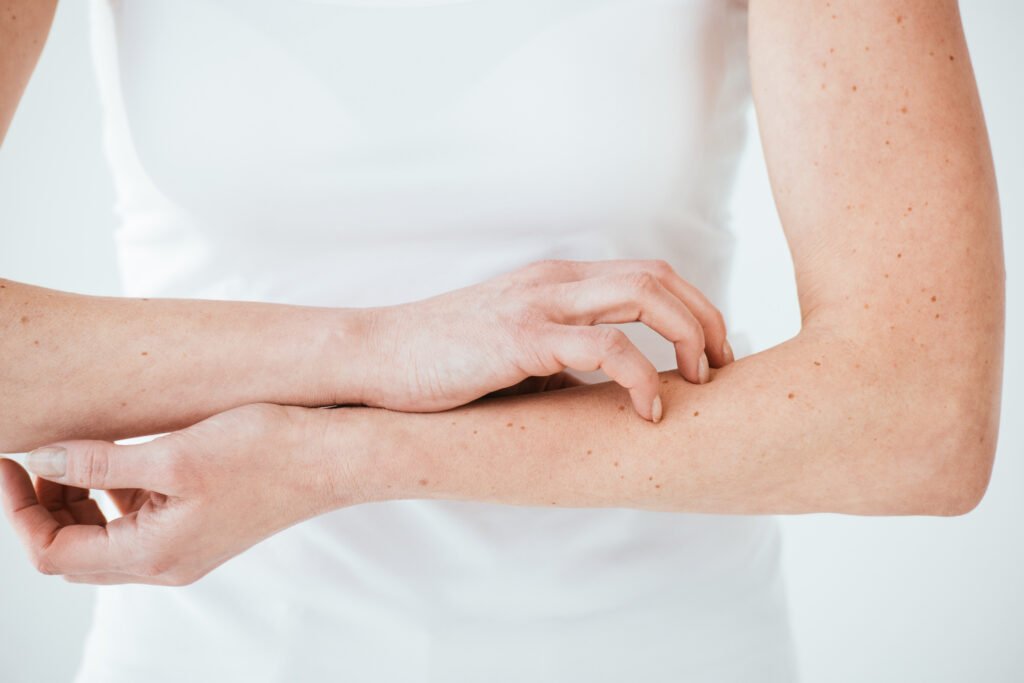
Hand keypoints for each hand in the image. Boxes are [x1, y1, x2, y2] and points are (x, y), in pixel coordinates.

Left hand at [0, 403, 355, 585]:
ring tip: (81, 454)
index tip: (10, 461)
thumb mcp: (173, 453)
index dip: (19, 510)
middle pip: (76, 552)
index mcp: (154, 553)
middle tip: (42, 455)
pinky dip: (118, 496)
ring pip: (106, 539)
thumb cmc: (267, 454)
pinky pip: (140, 523)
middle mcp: (167, 562)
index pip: (54, 553)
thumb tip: (41, 458)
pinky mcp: (204, 528)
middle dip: (46, 506)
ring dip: (80, 501)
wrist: (336, 457)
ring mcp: (187, 548)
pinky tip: (127, 460)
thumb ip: (99, 461)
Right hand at [362, 259, 732, 420]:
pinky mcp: (521, 338)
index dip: (692, 309)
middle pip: (659, 277)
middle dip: (705, 320)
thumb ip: (561, 362)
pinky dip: (641, 374)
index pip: (647, 275)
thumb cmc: (442, 362)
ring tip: (699, 383)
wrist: (376, 358)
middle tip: (722, 369)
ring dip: (687, 336)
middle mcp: (555, 282)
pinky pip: (604, 345)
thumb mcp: (515, 356)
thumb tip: (604, 392)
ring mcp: (539, 305)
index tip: (711, 353)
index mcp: (556, 282)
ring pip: (642, 295)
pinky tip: (648, 409)